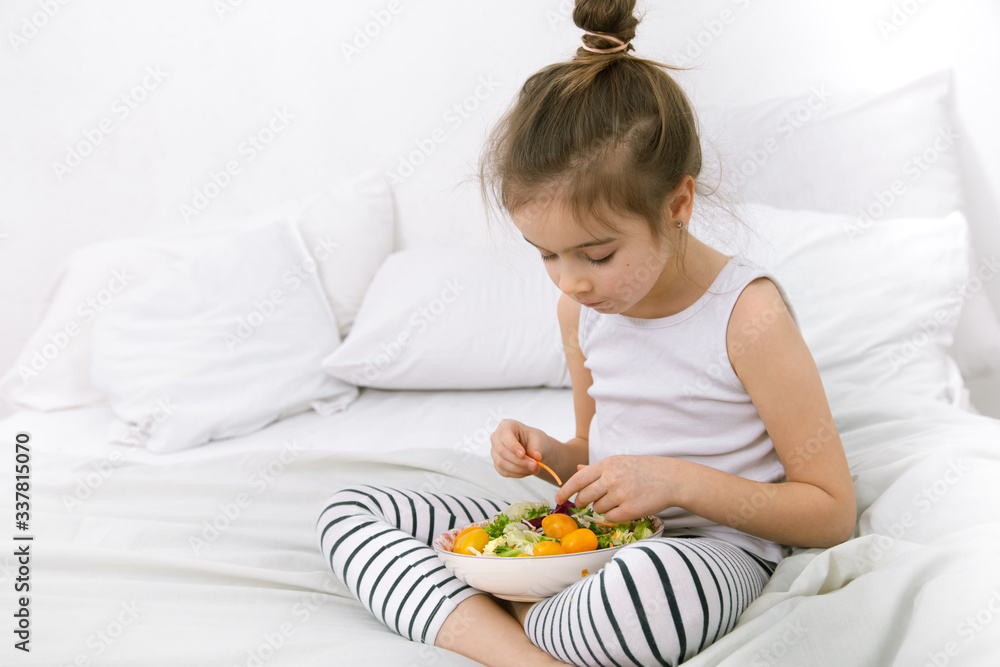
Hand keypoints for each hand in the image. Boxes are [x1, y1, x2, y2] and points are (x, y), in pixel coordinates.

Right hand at [490, 419, 551, 478]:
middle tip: (534, 465)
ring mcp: (495, 452)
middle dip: (519, 461)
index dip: (512, 446)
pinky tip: (527, 471)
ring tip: (534, 469)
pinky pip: (504, 472)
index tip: (523, 454)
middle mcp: (497, 438)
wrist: (534, 450)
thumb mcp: (539, 440)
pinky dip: (518, 473)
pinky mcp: (497, 464)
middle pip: (502, 451)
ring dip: (519, 469)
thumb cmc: (534, 440)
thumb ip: (536, 448)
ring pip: (502, 463)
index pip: (504, 435)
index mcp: (506, 425)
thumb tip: (536, 457)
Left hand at [554, 456, 675, 522]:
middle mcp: (612, 478)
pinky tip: (623, 508)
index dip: (565, 490)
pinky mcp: (629, 509)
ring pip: (597, 508)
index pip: (578, 479)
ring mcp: (620, 494)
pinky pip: (609, 518)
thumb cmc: (643, 470)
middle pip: (584, 496)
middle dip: (582, 502)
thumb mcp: (619, 462)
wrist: (670, 479)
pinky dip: (613, 516)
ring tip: (616, 500)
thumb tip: (577, 469)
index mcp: (607, 465)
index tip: (558, 498)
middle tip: (586, 503)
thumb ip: (597, 469)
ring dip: (602, 508)